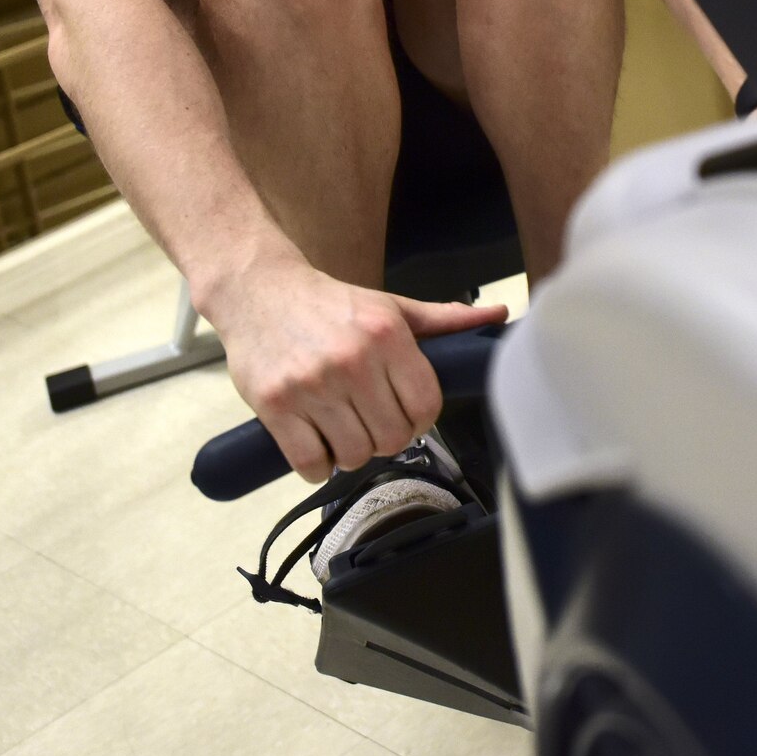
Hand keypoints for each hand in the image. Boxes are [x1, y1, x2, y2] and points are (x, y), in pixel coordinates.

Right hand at [203, 254, 506, 481]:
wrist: (258, 290)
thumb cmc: (331, 303)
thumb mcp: (391, 306)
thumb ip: (445, 318)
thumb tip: (497, 316)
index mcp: (388, 336)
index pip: (426, 407)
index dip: (421, 421)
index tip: (406, 415)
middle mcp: (353, 361)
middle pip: (392, 438)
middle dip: (386, 438)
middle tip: (371, 421)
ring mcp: (312, 386)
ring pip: (354, 456)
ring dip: (351, 453)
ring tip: (342, 427)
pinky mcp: (275, 406)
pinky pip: (310, 464)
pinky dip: (317, 465)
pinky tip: (316, 441)